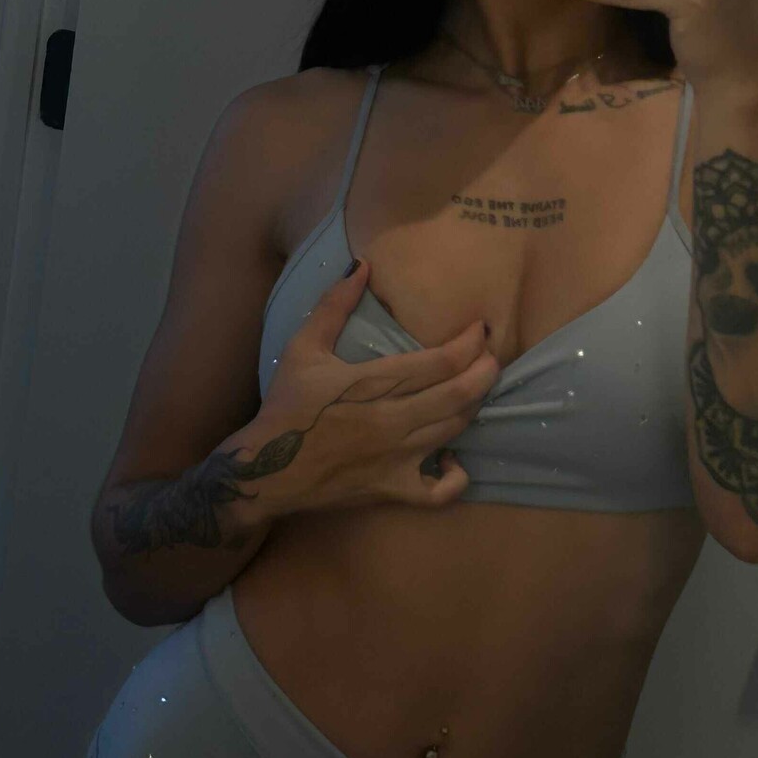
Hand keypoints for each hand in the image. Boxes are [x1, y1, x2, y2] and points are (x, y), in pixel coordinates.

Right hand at [244, 259, 500, 514]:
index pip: (439, 362)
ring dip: (475, 406)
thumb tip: (361, 265)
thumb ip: (334, 305)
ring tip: (479, 388)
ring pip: (454, 430)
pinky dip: (456, 476)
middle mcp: (392, 421)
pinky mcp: (392, 489)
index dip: (470, 343)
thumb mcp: (303, 347)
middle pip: (458, 394)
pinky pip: (439, 492)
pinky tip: (454, 458)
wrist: (265, 470)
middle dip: (485, 371)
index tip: (482, 328)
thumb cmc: (287, 406)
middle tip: (492, 355)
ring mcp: (395, 459)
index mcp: (372, 384)